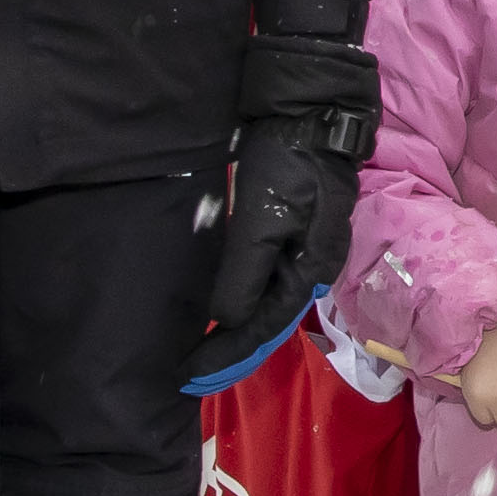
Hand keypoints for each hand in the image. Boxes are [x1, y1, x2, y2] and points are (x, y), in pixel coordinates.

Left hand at [188, 124, 348, 396]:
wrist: (308, 116)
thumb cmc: (286, 166)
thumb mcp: (263, 219)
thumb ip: (246, 274)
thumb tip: (227, 321)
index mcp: (309, 271)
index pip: (262, 329)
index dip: (225, 356)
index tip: (187, 375)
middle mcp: (308, 271)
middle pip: (266, 327)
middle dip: (229, 355)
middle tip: (188, 379)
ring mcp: (300, 254)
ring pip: (264, 310)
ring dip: (233, 337)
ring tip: (201, 357)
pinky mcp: (287, 237)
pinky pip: (262, 287)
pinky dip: (238, 309)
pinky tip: (221, 315)